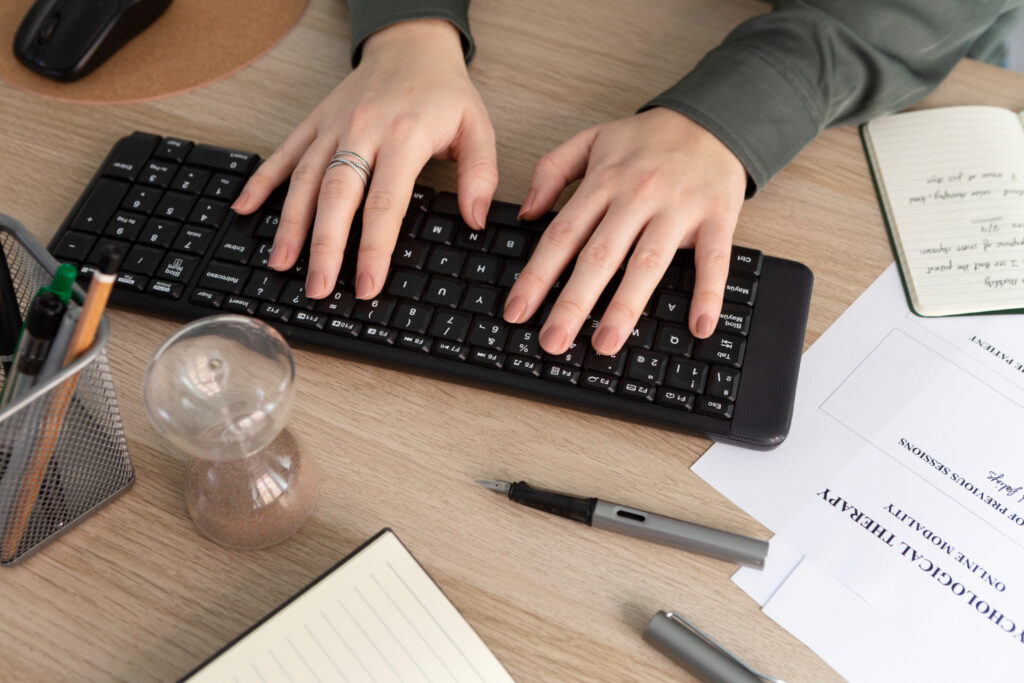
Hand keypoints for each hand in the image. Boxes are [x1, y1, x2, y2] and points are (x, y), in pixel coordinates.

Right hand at [232, 19, 497, 299]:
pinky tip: (244, 209)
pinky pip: (283, 153)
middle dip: (324, 246)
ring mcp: (332, 127)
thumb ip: (480, 174)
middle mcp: (361, 132)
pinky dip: (261, 181)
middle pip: (336, 195)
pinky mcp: (314, 122)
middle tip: (318, 287)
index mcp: (404, 137)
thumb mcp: (477, 127)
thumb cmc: (444, 92)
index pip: (386, 203)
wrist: (411, 44)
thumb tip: (476, 220)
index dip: (374, 248)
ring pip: (305, 179)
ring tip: (280, 264)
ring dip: (290, 224)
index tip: (368, 284)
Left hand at [504, 107, 746, 354]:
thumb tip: (526, 213)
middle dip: (573, 303)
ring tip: (606, 344)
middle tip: (553, 342)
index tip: (517, 311)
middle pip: (599, 257)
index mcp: (604, 182)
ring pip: (647, 263)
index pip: (562, 236)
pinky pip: (712, 261)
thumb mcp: (593, 139)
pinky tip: (698, 327)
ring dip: (626, 307)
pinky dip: (708, 294)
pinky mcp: (717, 218)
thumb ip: (552, 170)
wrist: (716, 119)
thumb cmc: (651, 138)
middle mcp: (637, 197)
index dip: (537, 276)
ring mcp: (677, 209)